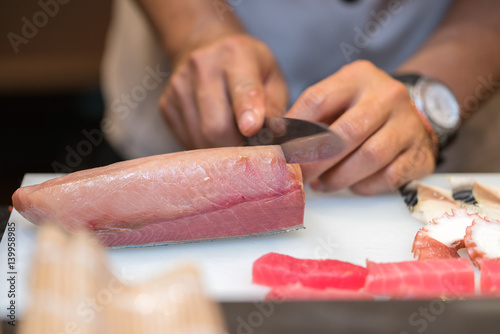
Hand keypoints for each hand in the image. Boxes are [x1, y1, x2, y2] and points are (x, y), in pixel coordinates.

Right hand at [159, 34, 287, 148]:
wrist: (206, 49)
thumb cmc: (248, 68)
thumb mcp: (272, 77)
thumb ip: (274, 106)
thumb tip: (273, 135)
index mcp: (236, 55)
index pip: (241, 88)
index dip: (247, 111)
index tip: (252, 129)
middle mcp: (202, 66)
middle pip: (216, 125)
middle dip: (236, 147)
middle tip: (250, 150)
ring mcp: (179, 86)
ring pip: (200, 138)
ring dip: (220, 150)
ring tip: (233, 140)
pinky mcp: (166, 105)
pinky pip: (187, 140)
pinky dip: (204, 146)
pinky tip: (214, 135)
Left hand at [286, 60, 436, 194]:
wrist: (410, 114)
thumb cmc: (362, 110)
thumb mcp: (338, 99)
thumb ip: (309, 116)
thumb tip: (272, 138)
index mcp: (358, 77)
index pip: (318, 100)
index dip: (294, 129)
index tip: (280, 151)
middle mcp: (387, 95)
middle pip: (344, 133)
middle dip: (315, 161)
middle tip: (300, 177)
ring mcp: (408, 123)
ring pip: (369, 157)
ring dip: (339, 177)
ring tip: (323, 184)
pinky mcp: (420, 151)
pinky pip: (389, 176)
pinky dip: (365, 185)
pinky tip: (352, 185)